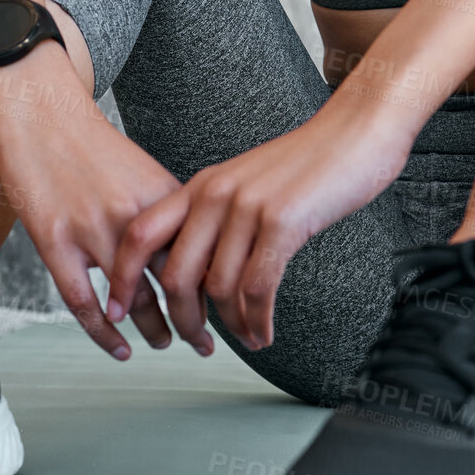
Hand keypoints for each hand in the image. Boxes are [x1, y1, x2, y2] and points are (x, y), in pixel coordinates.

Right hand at [0, 45, 190, 361]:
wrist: (40, 110)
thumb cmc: (89, 141)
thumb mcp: (140, 169)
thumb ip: (164, 208)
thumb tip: (194, 246)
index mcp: (162, 195)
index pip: (202, 252)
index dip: (217, 286)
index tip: (229, 307)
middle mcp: (134, 214)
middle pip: (175, 282)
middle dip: (196, 320)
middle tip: (207, 343)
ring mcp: (93, 230)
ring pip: (134, 298)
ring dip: (155, 330)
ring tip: (166, 345)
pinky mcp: (54, 241)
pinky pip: (84, 302)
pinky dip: (104, 333)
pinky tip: (118, 348)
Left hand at [106, 106, 408, 352]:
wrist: (356, 131)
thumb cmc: (309, 162)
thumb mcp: (248, 182)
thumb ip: (219, 219)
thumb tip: (202, 273)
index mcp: (201, 185)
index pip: (140, 235)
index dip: (122, 278)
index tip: (118, 311)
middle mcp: (215, 194)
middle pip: (174, 274)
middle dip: (181, 320)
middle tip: (195, 344)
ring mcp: (247, 207)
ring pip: (218, 289)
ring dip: (230, 326)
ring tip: (246, 339)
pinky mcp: (282, 222)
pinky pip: (258, 288)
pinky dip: (258, 321)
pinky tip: (265, 332)